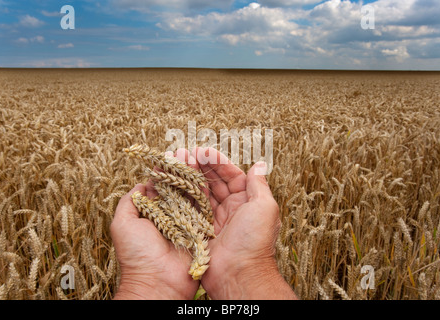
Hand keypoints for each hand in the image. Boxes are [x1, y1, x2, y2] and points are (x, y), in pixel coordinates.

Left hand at [111, 149, 199, 299]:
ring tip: (198, 159)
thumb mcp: (122, 223)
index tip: (170, 155)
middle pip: (177, 188)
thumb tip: (141, 184)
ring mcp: (186, 223)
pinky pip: (204, 210)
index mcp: (152, 213)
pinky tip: (208, 178)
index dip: (164, 171)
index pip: (159, 187)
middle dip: (182, 171)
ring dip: (194, 178)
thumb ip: (129, 201)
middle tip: (187, 153)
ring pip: (191, 196)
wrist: (157, 282)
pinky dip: (206, 195)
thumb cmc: (136, 254)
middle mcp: (169, 216)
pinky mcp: (200, 231)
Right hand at [192, 147, 297, 299]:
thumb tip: (260, 164)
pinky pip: (192, 209)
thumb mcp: (264, 207)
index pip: (232, 175)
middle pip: (215, 182)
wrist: (239, 274)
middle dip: (201, 166)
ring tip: (177, 164)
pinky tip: (174, 183)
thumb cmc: (255, 240)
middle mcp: (231, 209)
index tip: (203, 150)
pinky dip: (183, 195)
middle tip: (186, 153)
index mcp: (247, 202)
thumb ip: (259, 185)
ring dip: (191, 177)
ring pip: (201, 193)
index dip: (218, 162)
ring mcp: (215, 219)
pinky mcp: (201, 230)